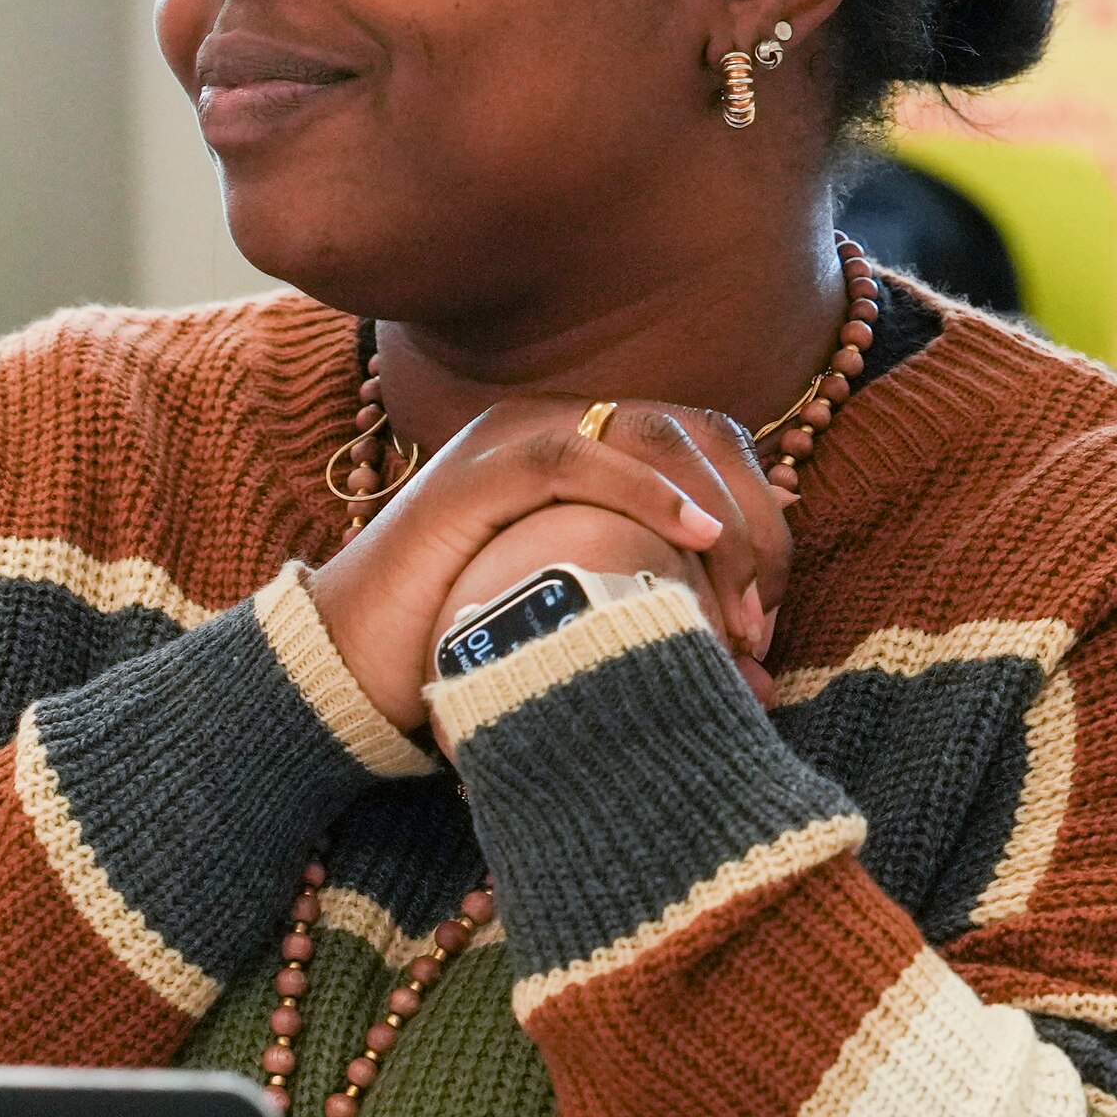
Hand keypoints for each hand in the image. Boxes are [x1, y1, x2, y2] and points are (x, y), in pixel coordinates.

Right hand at [311, 397, 789, 735]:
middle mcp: (551, 430)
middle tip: (759, 622)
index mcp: (585, 456)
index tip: (768, 615)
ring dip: (716, 519)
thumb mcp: (588, 640)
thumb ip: (670, 643)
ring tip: (737, 607)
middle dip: (752, 526)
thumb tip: (768, 687)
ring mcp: (508, 443)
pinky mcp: (473, 474)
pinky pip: (574, 453)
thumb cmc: (467, 662)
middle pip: (696, 434)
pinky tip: (696, 536)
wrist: (348, 675)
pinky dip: (648, 487)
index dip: (760, 520)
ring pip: (652, 433)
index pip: (707, 448)